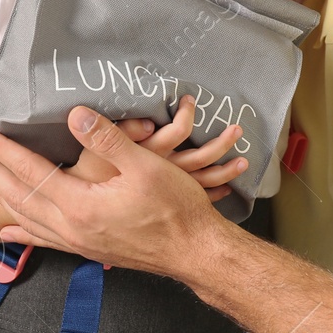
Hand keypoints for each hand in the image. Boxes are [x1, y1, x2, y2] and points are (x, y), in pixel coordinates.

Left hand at [0, 106, 233, 275]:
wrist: (195, 252)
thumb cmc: (176, 208)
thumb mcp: (146, 166)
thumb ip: (107, 140)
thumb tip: (75, 115)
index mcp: (80, 205)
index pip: (30, 171)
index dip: (3, 150)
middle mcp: (71, 228)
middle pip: (19, 195)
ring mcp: (77, 242)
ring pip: (27, 217)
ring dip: (0, 195)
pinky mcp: (87, 249)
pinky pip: (44, 239)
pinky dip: (21, 231)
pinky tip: (7, 230)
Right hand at [64, 96, 248, 202]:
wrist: (92, 229)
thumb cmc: (92, 193)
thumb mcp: (95, 160)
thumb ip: (120, 135)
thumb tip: (148, 121)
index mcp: (149, 159)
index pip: (177, 132)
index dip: (186, 116)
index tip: (191, 102)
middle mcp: (165, 177)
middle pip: (200, 156)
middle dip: (220, 142)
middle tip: (237, 128)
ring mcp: (171, 195)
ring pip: (206, 178)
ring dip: (226, 166)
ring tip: (241, 153)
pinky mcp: (173, 209)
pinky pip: (202, 197)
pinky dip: (217, 188)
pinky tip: (228, 183)